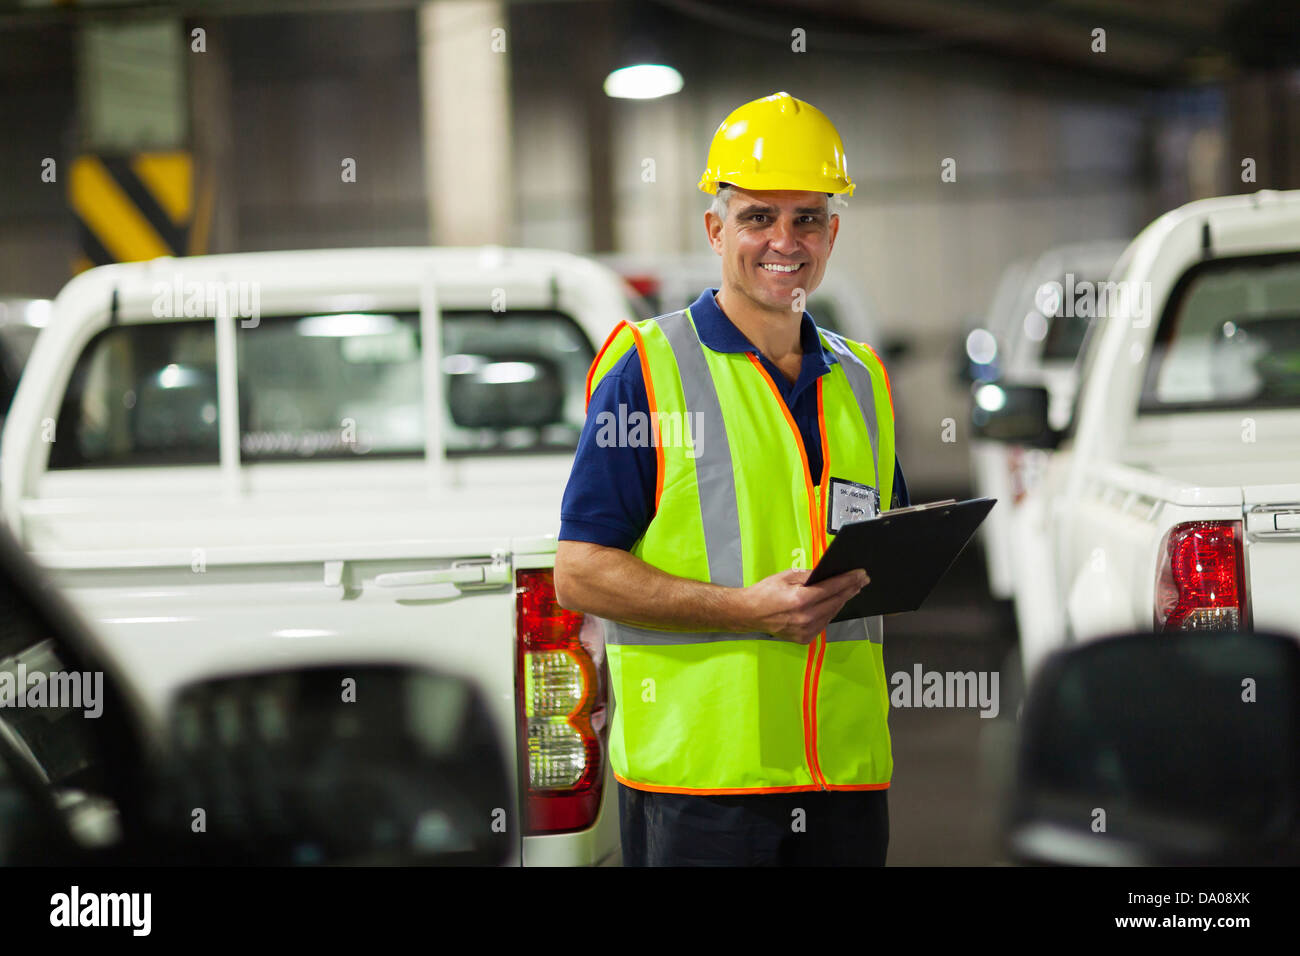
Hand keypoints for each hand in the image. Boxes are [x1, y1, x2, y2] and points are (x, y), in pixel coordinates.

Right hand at [737, 568, 869, 643]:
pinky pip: (824, 623)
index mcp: (800, 600)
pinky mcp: (804, 638)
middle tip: (862, 580)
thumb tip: (827, 575)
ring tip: (852, 590)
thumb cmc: (764, 592)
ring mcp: (806, 630)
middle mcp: (806, 618)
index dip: (849, 580)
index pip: (832, 588)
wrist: (748, 614)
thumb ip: (808, 575)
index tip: (861, 574)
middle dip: (851, 589)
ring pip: (832, 613)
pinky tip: (835, 603)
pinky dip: (830, 612)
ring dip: (842, 601)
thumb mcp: (786, 576)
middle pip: (836, 601)